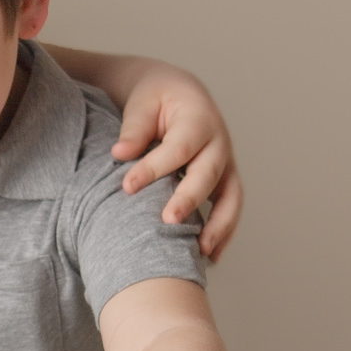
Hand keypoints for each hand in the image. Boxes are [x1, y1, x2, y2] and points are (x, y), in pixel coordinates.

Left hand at [111, 64, 242, 261]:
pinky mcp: (224, 180)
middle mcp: (218, 143)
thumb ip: (133, 129)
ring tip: (201, 252)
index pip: (178, 148)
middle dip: (189, 199)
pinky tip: (210, 256)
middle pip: (208, 174)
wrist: (180, 93)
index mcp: (198, 119)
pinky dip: (224, 232)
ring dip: (219, 226)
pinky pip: (230, 208)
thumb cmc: (157, 98)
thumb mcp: (143, 103)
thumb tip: (120, 153)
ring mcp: (225, 163)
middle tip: (167, 221)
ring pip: (230, 197)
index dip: (154, 168)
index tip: (127, 186)